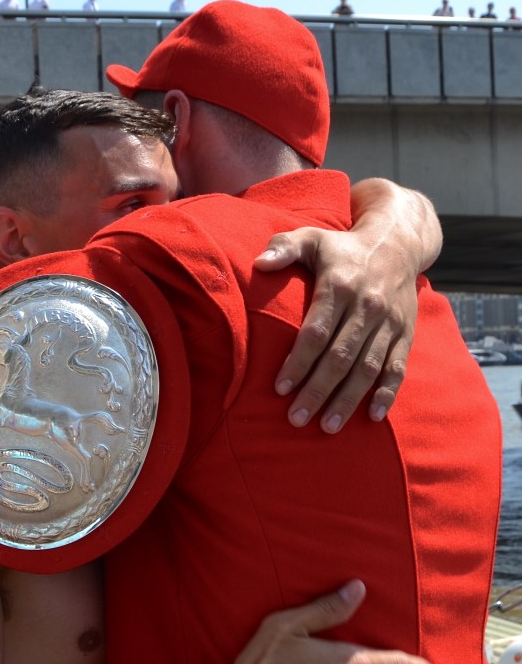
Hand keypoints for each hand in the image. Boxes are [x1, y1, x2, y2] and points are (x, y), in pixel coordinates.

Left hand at [255, 226, 416, 433]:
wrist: (398, 242)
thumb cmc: (342, 247)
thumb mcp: (312, 237)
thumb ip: (284, 247)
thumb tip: (259, 264)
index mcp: (340, 286)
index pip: (316, 331)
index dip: (298, 362)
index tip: (280, 388)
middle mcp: (366, 307)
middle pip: (340, 357)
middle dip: (317, 391)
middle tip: (296, 419)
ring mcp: (388, 323)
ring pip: (367, 368)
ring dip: (348, 400)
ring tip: (327, 426)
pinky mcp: (405, 334)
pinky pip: (397, 368)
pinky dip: (387, 393)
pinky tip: (372, 417)